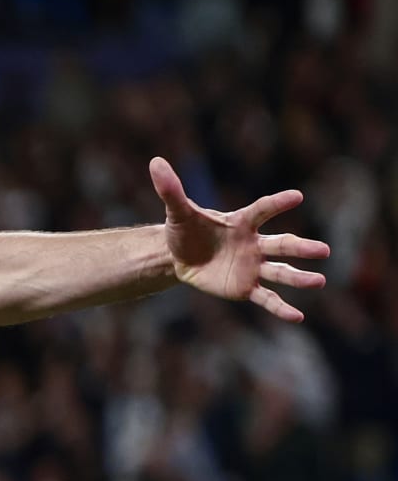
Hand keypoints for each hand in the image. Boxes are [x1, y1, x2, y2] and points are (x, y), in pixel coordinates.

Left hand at [151, 157, 328, 322]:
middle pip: (282, 244)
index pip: (262, 210)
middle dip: (302, 248)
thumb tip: (156, 162)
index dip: (278, 203)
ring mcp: (253, 267)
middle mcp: (254, 244)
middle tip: (324, 251)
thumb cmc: (185, 231)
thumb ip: (171, 189)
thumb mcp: (177, 212)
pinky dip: (281, 308)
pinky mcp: (245, 288)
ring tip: (319, 281)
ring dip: (300, 278)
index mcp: (242, 222)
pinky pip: (266, 298)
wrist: (180, 258)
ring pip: (280, 272)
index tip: (297, 196)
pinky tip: (297, 318)